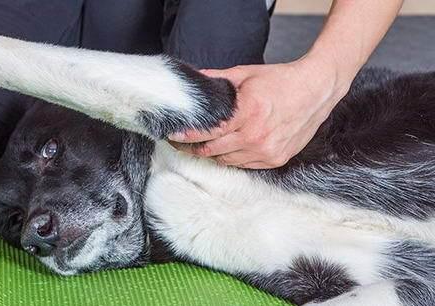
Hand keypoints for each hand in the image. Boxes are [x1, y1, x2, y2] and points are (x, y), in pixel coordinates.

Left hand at [168, 57, 349, 168]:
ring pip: (226, 160)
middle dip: (194, 147)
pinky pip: (244, 164)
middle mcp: (256, 135)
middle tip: (182, 142)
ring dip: (213, 153)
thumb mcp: (245, 74)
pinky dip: (233, 157)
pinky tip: (229, 146)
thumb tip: (192, 80)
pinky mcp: (276, 159)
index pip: (207, 131)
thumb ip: (215, 79)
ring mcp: (267, 150)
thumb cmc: (281, 80)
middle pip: (212, 150)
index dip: (186, 136)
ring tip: (204, 143)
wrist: (317, 90)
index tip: (173, 135)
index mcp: (247, 113)